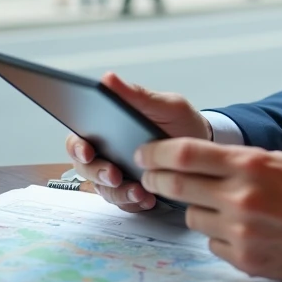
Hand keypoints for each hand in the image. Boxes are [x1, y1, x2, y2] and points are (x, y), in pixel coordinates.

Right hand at [66, 73, 211, 211]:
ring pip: (104, 189)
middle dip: (98, 173)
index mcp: (108, 129)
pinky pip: (124, 202)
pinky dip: (134, 202)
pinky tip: (148, 198)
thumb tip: (108, 78)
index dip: (77, 147)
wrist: (205, 149)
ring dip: (119, 192)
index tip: (87, 152)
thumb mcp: (165, 106)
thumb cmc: (181, 122)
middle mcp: (108, 153)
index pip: (79, 139)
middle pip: (86, 168)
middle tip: (115, 175)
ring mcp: (118, 175)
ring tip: (139, 191)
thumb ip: (138, 96)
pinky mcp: (132, 193)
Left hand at [137, 138, 281, 281]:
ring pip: (192, 217)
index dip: (156, 152)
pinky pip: (212, 244)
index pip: (186, 153)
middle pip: (177, 185)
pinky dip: (219, 235)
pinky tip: (242, 230)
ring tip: (221, 206)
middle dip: (157, 180)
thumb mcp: (274, 159)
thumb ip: (234, 160)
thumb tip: (191, 159)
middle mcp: (241, 197)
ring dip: (197, 210)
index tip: (143, 153)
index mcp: (249, 164)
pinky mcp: (244, 258)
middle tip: (150, 177)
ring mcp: (241, 231)